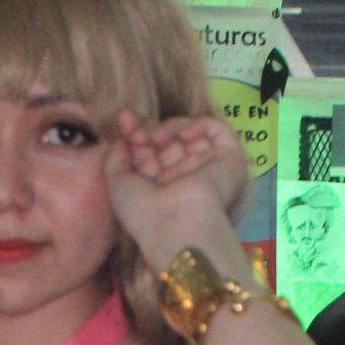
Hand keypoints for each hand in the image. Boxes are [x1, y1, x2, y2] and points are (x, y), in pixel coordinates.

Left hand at [105, 108, 248, 258]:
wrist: (176, 225)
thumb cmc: (144, 213)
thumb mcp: (118, 184)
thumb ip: (115, 159)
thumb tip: (121, 141)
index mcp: (162, 187)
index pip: (152, 152)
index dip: (137, 132)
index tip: (124, 119)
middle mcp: (185, 178)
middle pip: (169, 141)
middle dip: (149, 129)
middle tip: (137, 132)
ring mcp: (207, 168)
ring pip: (190, 134)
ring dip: (170, 128)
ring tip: (157, 138)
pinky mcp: (229, 160)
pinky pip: (217, 131)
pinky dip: (199, 124)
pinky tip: (183, 134)